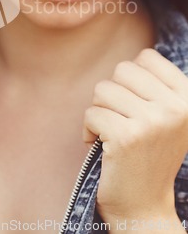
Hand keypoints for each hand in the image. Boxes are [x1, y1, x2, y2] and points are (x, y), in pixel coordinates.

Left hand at [83, 49, 187, 226]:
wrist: (144, 206)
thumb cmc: (150, 153)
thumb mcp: (169, 115)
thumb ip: (157, 85)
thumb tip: (137, 58)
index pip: (147, 57)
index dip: (132, 78)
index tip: (136, 103)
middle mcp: (175, 108)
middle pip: (122, 70)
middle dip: (113, 93)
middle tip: (121, 119)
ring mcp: (152, 122)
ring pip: (102, 90)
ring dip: (100, 111)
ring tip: (112, 132)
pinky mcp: (126, 138)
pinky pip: (91, 113)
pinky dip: (89, 129)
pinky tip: (101, 145)